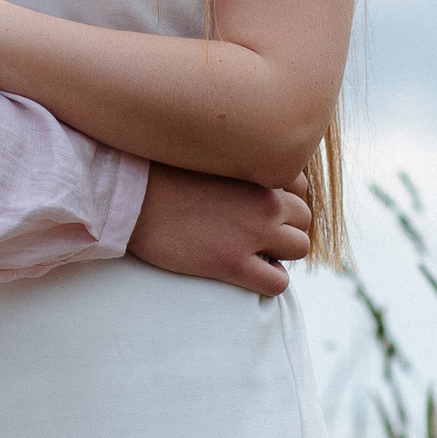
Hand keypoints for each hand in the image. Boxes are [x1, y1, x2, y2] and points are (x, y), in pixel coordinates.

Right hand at [127, 162, 312, 296]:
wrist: (133, 198)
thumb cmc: (162, 172)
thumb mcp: (210, 154)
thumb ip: (239, 162)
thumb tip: (251, 176)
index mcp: (258, 170)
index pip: (302, 185)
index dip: (285, 199)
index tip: (262, 206)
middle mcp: (265, 200)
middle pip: (304, 218)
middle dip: (285, 227)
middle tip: (256, 233)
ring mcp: (252, 234)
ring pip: (299, 249)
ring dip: (280, 253)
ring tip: (251, 252)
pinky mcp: (234, 264)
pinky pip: (278, 283)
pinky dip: (268, 281)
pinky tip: (245, 273)